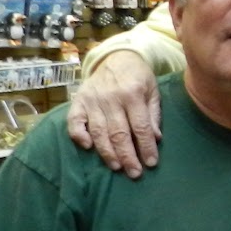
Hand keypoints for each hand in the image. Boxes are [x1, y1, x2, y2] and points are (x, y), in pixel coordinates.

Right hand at [65, 50, 161, 178]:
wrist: (116, 56)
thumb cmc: (138, 77)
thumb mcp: (153, 90)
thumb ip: (154, 114)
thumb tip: (156, 138)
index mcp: (133, 94)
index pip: (140, 127)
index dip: (146, 147)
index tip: (151, 164)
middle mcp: (111, 98)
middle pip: (119, 133)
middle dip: (127, 156)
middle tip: (134, 173)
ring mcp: (92, 100)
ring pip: (99, 131)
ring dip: (107, 152)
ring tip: (117, 167)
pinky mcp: (78, 101)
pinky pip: (74, 120)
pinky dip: (79, 134)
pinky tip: (87, 147)